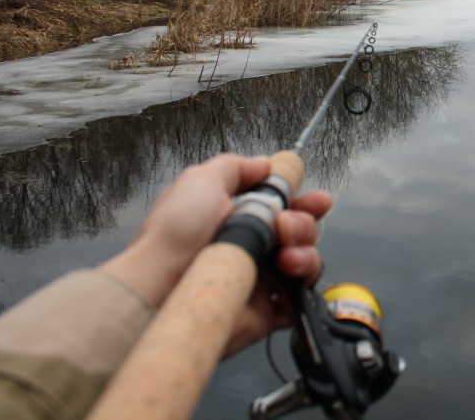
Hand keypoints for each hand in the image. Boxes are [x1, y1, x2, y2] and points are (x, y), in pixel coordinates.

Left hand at [99, 153, 331, 354]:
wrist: (160, 283)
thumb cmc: (175, 232)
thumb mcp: (201, 180)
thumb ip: (235, 167)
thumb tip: (265, 164)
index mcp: (240, 216)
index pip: (285, 206)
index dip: (303, 199)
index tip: (314, 199)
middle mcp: (254, 245)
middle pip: (302, 230)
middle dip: (305, 221)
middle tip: (286, 224)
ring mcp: (262, 278)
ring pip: (306, 259)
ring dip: (304, 248)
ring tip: (282, 252)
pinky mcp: (267, 310)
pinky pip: (300, 296)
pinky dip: (303, 282)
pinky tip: (288, 272)